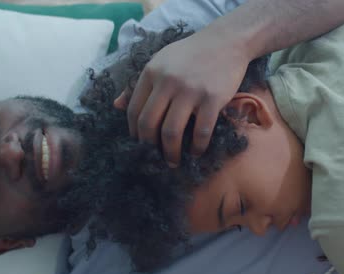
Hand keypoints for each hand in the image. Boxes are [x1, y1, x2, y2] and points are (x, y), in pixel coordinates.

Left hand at [115, 28, 249, 166]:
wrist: (226, 41)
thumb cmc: (191, 54)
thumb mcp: (159, 61)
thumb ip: (137, 83)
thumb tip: (117, 106)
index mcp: (151, 72)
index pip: (134, 110)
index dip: (134, 132)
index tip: (141, 144)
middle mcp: (167, 81)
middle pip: (149, 124)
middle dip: (149, 147)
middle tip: (155, 157)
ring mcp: (190, 90)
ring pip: (171, 132)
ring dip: (171, 153)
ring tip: (173, 162)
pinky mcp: (212, 98)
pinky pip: (201, 131)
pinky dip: (197, 147)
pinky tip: (197, 152)